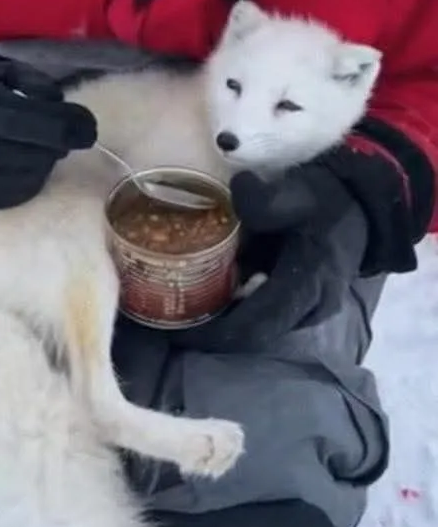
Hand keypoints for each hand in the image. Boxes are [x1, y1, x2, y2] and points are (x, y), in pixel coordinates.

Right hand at [0, 58, 96, 208]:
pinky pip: (8, 198)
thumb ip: (36, 85)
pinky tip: (38, 167)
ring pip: (17, 178)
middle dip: (56, 147)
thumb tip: (59, 107)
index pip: (18, 119)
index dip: (59, 126)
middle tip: (75, 136)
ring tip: (52, 148)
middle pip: (19, 154)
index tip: (89, 127)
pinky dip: (32, 183)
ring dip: (45, 165)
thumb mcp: (9, 72)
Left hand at [171, 161, 368, 351]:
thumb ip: (266, 198)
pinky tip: (207, 290)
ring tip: (178, 305)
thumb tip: (237, 192)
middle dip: (210, 332)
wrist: (359, 207)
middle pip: (253, 335)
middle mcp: (311, 309)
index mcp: (309, 283)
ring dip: (222, 320)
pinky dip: (235, 308)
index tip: (174, 330)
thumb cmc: (325, 199)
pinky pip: (263, 318)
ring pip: (258, 329)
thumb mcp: (297, 191)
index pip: (257, 324)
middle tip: (167, 317)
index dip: (214, 334)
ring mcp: (309, 313)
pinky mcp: (302, 308)